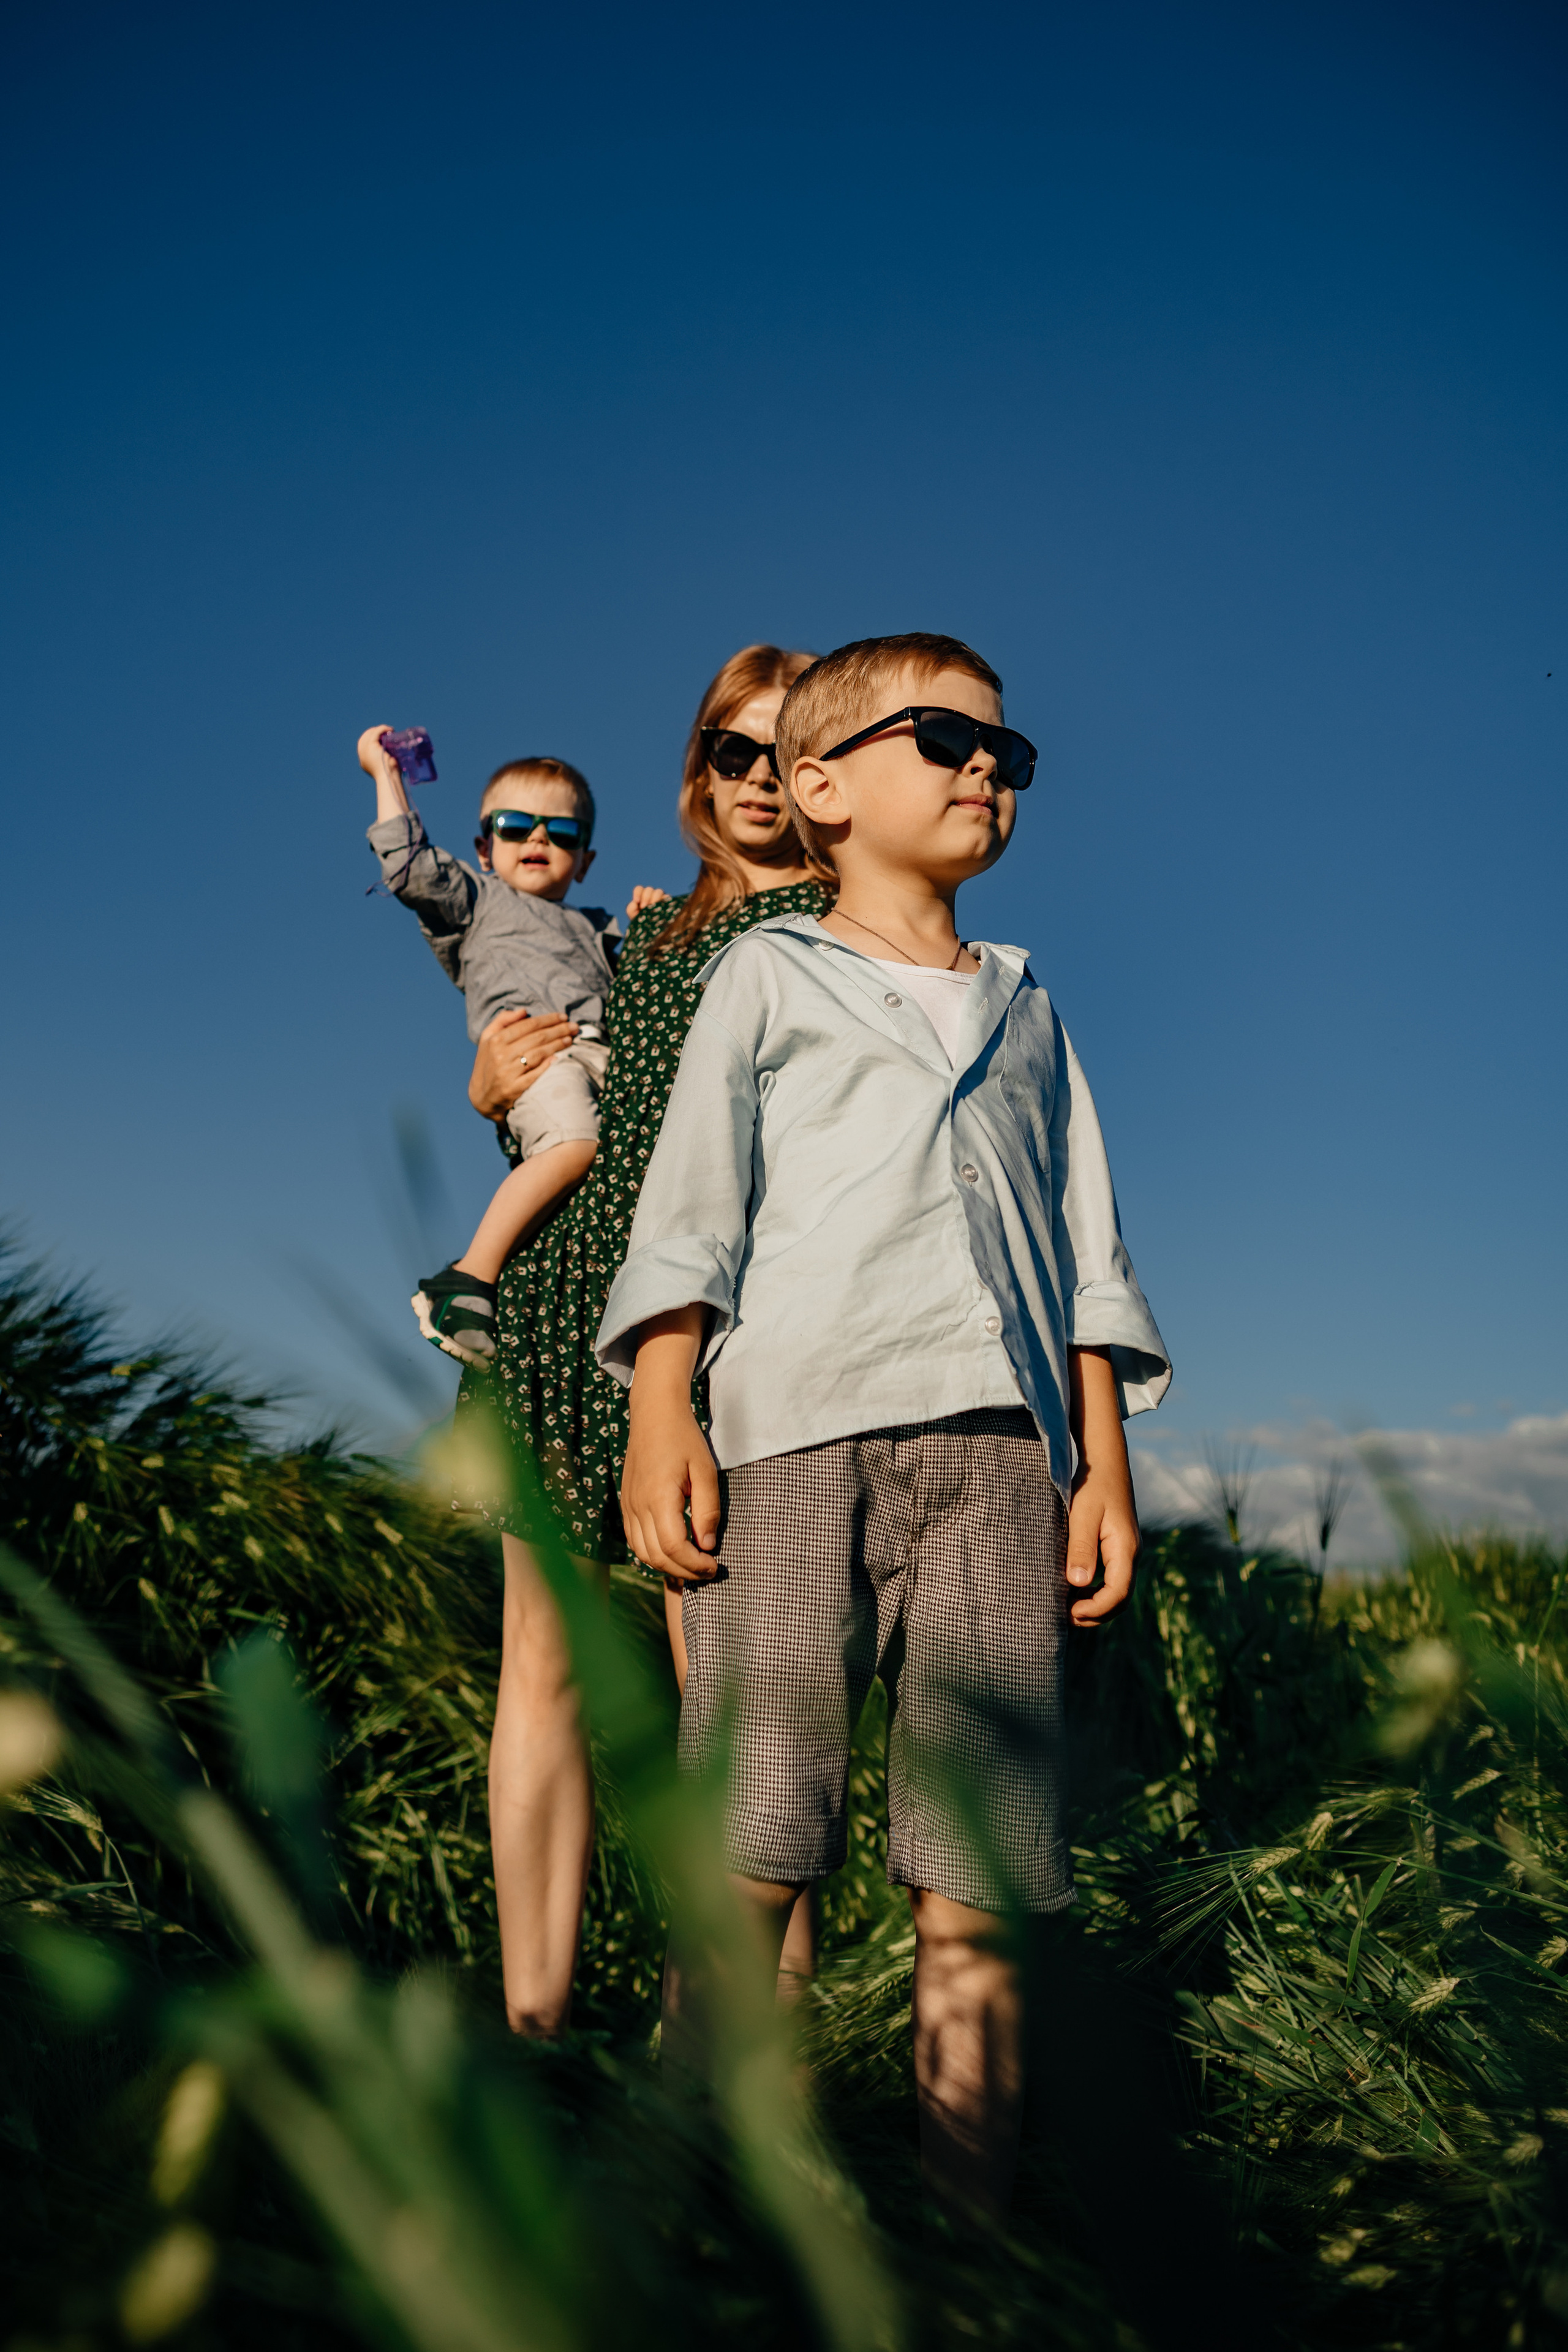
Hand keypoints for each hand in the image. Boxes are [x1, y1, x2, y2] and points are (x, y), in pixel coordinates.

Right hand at [357, 723, 395, 780]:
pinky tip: (390, 729)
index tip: (383, 736)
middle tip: (387, 732)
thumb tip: (394, 756)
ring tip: (390, 730)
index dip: (372, 738)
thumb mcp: (387, 768)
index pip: (364, 745)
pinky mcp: (371, 746)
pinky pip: (376, 732)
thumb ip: (386, 761)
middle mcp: (362, 755)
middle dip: (375, 732)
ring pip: (370, 733)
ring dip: (380, 729)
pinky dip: (383, 728)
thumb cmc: (392, 777)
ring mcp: (365, 750)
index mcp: (364, 761)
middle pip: (365, 737)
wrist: (389, 779)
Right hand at [468, 1008, 579, 1123]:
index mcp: (495, 1040)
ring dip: (557, 1045)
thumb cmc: (488, 1063)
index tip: (563, 1016)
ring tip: (570, 1039)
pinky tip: (558, 1059)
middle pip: (536, 1038)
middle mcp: (501, 1055)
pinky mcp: (513, 1089)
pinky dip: (547, 1066)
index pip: (527, 1025)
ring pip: (538, 1054)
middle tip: (574, 1027)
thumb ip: (502, 1020)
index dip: (548, 1019)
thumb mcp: (487, 1039)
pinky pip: (534, 1075)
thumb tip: (523, 1011)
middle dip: (558, 1030)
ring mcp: (507, 1073)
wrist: (482, 1096)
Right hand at [620, 1307, 720, 1581]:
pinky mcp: (627, 1504)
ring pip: (642, 1553)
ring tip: (693, 1565)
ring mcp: (629, 1506)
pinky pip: (635, 1540)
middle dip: (684, 1571)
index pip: (673, 1547)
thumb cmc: (684, 1439)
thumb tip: (708, 1545)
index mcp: (658, 1497)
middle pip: (656, 1556)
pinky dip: (652, 1554)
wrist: (654, 1415)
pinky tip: (673, 1552)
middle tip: (709, 1571)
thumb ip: (708, 1509)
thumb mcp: (706, 1471)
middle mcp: (638, 1505)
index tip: (715, 1566)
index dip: (694, 1564)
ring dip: (667, 1566)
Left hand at [625, 884, 669, 922]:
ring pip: (659, 891)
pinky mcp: (669, 903)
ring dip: (655, 898)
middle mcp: (652, 895)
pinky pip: (667, 897)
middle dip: (645, 897)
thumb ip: (631, 909)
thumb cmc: (643, 923)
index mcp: (642, 897)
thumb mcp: (633, 917)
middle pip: (649, 889)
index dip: (637, 893)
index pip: (639, 889)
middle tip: (644, 907)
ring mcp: (661, 898)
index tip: (636, 901)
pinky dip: (663, 901)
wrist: (653, 933)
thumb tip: (635, 903)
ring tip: (653, 908)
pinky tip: (660, 910)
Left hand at [1066, 1347, 1140, 1626]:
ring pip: (1116, 1588)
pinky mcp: (1115, 1543)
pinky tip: (1072, 1588)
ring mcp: (1124, 1548)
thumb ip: (1081, 1547)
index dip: (1096, 1610)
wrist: (1104, 1456)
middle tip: (1065, 1618)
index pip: (1118, 1593)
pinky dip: (1094, 1589)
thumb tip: (1079, 1583)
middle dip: (1096, 1614)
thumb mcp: (1083, 1513)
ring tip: (1066, 1608)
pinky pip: (1109, 1575)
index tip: (1071, 1613)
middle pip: (1120, 1597)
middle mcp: (1129, 1552)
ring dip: (1095, 1603)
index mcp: (1125, 1547)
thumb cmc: (1091, 1482)